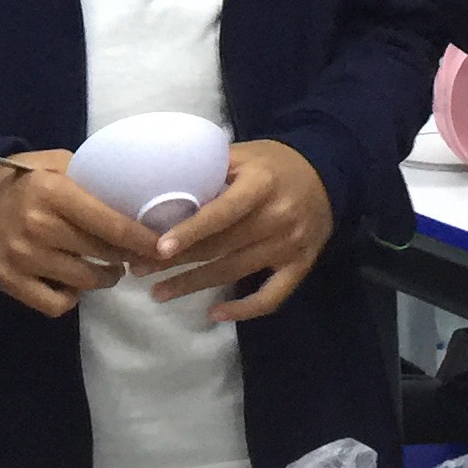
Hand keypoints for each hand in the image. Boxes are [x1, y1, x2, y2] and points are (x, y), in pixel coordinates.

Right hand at [0, 152, 167, 317]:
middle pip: (103, 254)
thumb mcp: (51, 164)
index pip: (110, 224)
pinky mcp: (9, 281)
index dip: (143, 240)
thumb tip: (134, 195)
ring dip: (104, 278)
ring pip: (85, 282)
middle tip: (134, 255)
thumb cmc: (19, 181)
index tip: (164, 248)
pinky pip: (56, 305)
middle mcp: (38, 226)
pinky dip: (71, 299)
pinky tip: (72, 285)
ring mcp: (22, 257)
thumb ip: (89, 175)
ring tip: (107, 270)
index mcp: (52, 192)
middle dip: (126, 257)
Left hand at [150, 138, 334, 320]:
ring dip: (194, 285)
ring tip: (158, 293)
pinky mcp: (300, 266)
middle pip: (220, 247)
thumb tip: (162, 184)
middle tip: (139, 269)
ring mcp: (290, 246)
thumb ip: (209, 168)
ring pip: (234, 272)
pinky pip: (271, 296)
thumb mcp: (243, 153)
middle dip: (176, 261)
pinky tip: (214, 314)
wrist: (328, 173)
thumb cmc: (274, 163)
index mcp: (260, 185)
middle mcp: (277, 218)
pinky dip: (243, 310)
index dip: (190, 231)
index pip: (222, 213)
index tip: (158, 247)